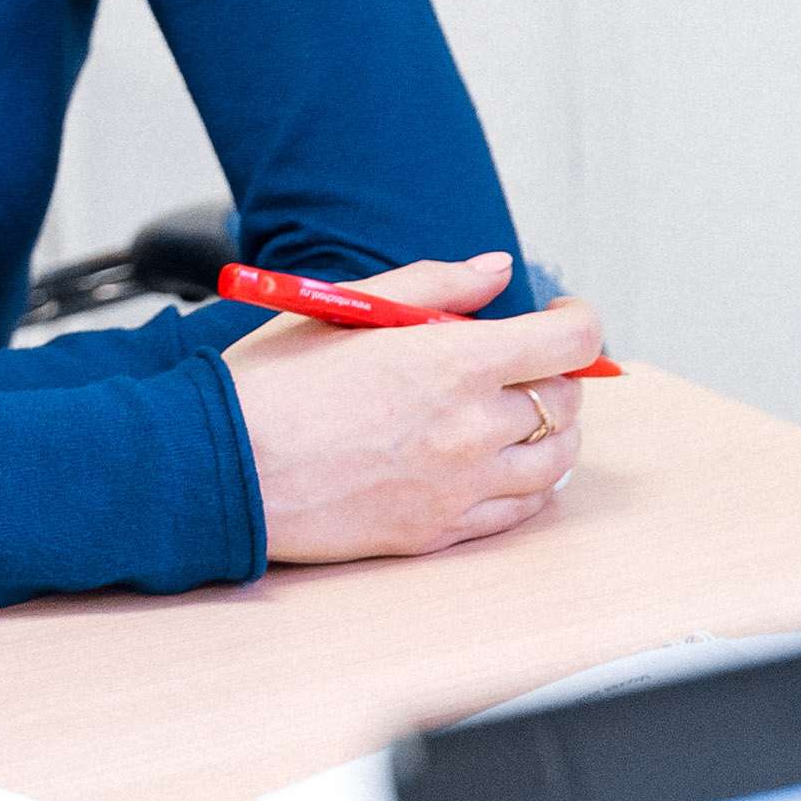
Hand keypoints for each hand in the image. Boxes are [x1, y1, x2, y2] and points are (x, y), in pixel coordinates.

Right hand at [224, 254, 605, 562]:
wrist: (222, 467)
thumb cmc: (272, 383)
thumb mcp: (346, 309)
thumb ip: (433, 285)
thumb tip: (497, 270)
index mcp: (452, 362)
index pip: (569, 342)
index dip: (578, 321)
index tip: (561, 315)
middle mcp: (472, 428)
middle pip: (565, 400)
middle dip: (556, 373)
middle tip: (524, 361)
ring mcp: (461, 487)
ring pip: (557, 461)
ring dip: (553, 430)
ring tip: (518, 413)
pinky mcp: (441, 530)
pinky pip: (521, 510)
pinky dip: (528, 483)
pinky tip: (498, 463)